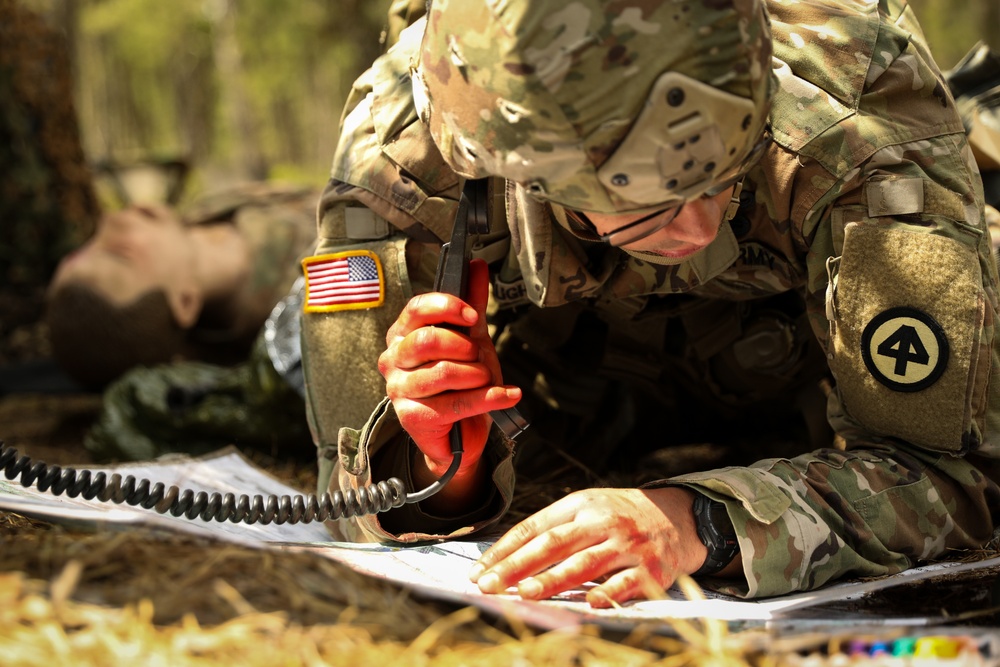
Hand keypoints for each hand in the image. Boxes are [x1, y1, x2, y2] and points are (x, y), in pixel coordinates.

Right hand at [378, 259, 520, 502]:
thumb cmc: (460, 381)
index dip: (447, 306)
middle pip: (428, 340)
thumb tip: (476, 265)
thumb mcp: (469, 339)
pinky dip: (491, 398)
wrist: (460, 432)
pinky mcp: (412, 417)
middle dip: (464, 347)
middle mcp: (393, 360)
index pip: (416, 309)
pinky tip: (509, 395)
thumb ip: (471, 304)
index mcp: (402, 335)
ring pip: (444, 373)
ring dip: (477, 375)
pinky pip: (457, 403)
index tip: (473, 316)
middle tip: (479, 357)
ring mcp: (399, 390)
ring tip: (486, 378)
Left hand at [469, 487, 711, 607]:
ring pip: (584, 564)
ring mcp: (627, 545)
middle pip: (553, 544)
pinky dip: (606, 593)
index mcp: (580, 504)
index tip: (479, 570)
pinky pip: (625, 583)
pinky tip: (587, 604)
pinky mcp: (651, 569)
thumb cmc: (620, 516)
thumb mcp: (587, 507)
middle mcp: (602, 522)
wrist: (678, 517)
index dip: (505, 549)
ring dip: (552, 580)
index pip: (534, 527)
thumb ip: (553, 527)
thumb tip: (507, 556)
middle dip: (518, 566)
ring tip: (525, 593)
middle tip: (490, 585)